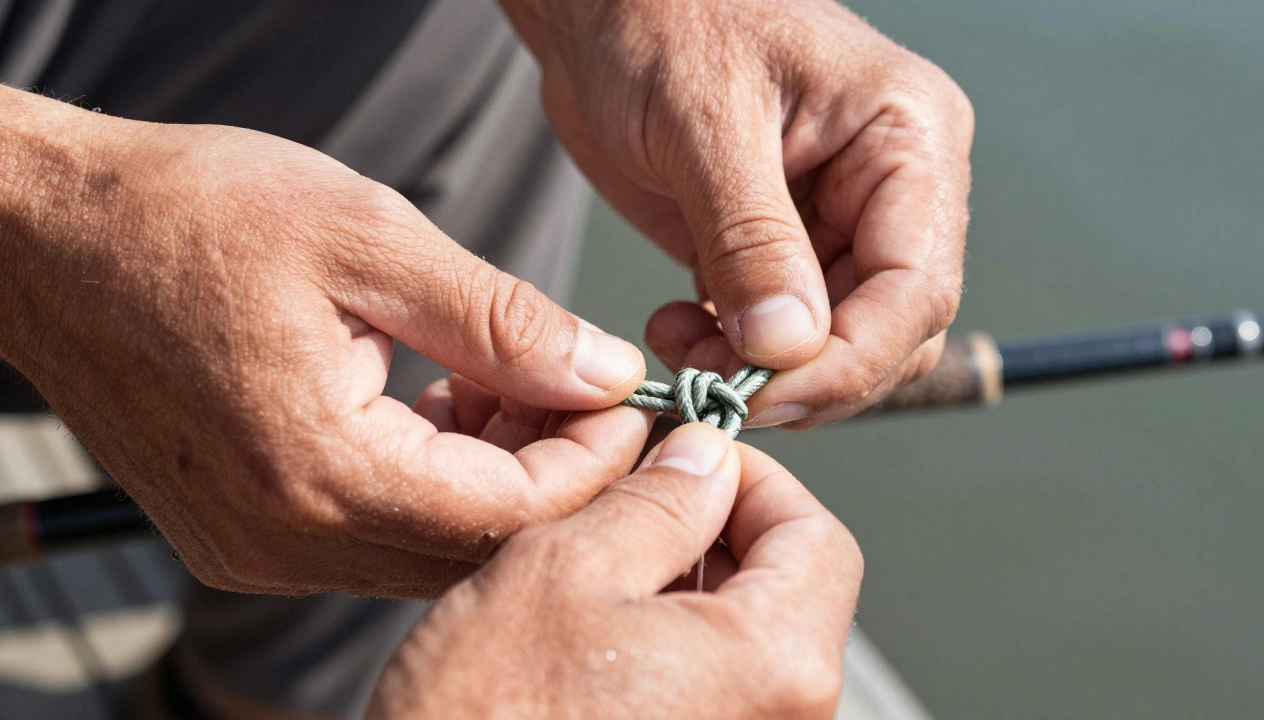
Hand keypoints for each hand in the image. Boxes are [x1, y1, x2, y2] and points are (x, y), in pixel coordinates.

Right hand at [0, 87, 651, 596]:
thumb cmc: (184, 216)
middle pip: (477, 547)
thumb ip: (500, 321)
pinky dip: (433, 480)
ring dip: (495, 475)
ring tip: (505, 379)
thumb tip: (602, 372)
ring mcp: (260, 547)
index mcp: (319, 471)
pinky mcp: (247, 532)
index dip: (593, 461)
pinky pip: (376, 533)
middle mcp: (287, 537)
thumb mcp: (367, 241)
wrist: (45, 238)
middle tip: (577, 385)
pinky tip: (441, 403)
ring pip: (430, 546)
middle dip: (553, 471)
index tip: (626, 398)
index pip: (510, 514)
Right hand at [367, 422, 863, 718]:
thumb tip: (703, 460)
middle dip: (716, 530)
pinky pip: (716, 691)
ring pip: (748, 641)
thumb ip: (658, 501)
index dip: (755, 481)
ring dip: (688, 586)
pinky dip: (673, 646)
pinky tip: (599, 637)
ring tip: (601, 571)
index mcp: (774, 666)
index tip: (695, 461)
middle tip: (635, 504)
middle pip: (791, 591)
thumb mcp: (566, 570)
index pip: (819, 538)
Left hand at [503, 0, 972, 427]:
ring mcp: (838, 222)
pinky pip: (784, 334)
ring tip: (684, 351)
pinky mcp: (782, 250)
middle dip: (805, 376)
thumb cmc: (662, 17)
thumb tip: (789, 346)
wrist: (604, 5)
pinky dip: (737, 356)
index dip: (849, 361)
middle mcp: (890, 187)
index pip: (916, 285)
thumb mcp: (705, 122)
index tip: (765, 394)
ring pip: (837, 345)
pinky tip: (682, 335)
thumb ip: (750, 239)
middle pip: (888, 330)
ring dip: (764, 374)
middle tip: (717, 385)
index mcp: (907, 136)